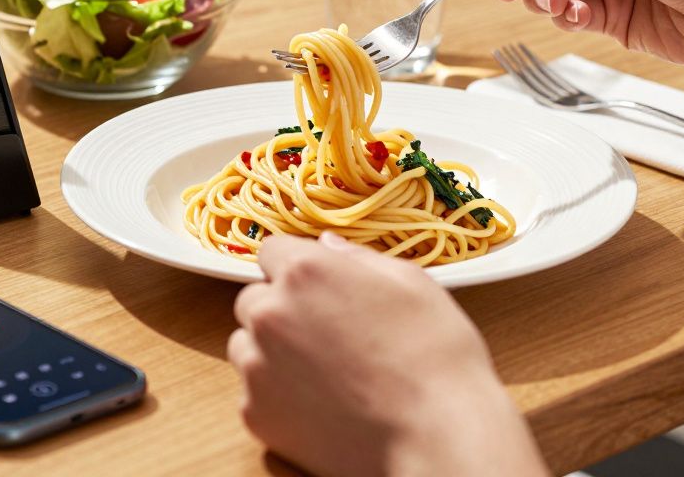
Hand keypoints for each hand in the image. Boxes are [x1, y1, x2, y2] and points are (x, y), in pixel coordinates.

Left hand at [229, 233, 545, 476]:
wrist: (436, 437)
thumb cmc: (435, 358)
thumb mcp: (412, 285)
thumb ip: (358, 258)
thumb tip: (327, 245)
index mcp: (305, 272)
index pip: (272, 251)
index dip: (296, 268)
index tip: (318, 287)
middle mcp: (270, 314)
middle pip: (254, 299)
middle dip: (281, 309)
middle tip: (326, 333)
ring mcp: (257, 366)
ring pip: (247, 346)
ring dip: (272, 352)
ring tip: (325, 372)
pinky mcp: (257, 413)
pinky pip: (254, 392)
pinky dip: (278, 396)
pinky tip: (322, 404)